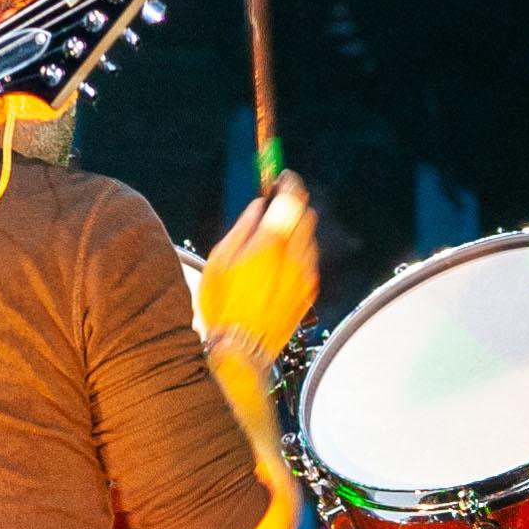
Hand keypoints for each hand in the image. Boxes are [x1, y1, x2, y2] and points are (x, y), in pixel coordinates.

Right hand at [198, 172, 318, 372]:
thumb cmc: (223, 307)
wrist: (241, 349)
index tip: (283, 178)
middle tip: (276, 205)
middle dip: (293, 206)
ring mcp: (304, 275)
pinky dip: (298, 253)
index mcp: (270, 243)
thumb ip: (243, 228)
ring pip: (309, 238)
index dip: (289, 183)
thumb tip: (258, 207)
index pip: (292, 199)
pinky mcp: (308, 292)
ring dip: (296, 230)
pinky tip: (278, 265)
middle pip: (306, 215)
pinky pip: (309, 261)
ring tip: (273, 238)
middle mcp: (294, 256)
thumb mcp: (219, 260)